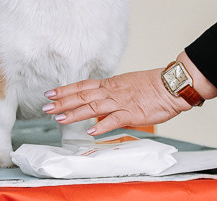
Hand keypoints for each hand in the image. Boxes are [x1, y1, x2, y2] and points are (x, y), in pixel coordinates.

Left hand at [43, 68, 189, 136]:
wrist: (171, 86)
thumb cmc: (153, 86)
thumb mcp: (128, 85)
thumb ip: (113, 93)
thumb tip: (102, 100)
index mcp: (111, 84)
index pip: (83, 85)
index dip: (66, 90)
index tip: (50, 93)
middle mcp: (112, 91)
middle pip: (83, 95)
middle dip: (63, 102)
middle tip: (45, 107)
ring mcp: (121, 102)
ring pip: (93, 106)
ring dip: (75, 113)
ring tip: (60, 119)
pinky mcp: (132, 114)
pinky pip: (114, 120)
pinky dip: (101, 126)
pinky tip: (90, 131)